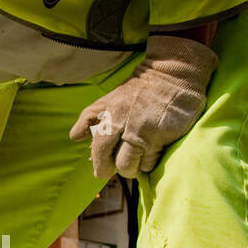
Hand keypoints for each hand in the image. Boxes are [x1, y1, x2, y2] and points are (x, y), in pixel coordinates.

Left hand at [69, 34, 217, 178]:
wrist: (172, 77)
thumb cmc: (139, 91)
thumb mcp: (109, 99)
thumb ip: (90, 118)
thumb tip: (74, 137)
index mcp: (106, 113)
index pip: (96, 147)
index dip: (97, 161)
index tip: (100, 168)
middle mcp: (120, 123)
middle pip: (105, 159)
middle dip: (107, 170)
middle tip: (113, 170)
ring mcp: (140, 132)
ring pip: (127, 166)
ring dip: (130, 169)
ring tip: (135, 161)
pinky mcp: (158, 138)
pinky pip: (148, 163)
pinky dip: (148, 163)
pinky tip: (151, 153)